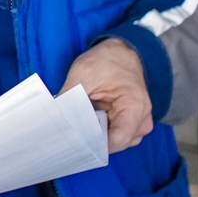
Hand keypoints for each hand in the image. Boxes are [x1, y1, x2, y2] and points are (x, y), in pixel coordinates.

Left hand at [62, 37, 151, 151]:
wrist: (121, 52)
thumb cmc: (107, 61)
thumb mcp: (83, 74)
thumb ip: (71, 99)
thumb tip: (55, 120)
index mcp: (135, 107)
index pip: (116, 141)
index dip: (94, 144)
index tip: (74, 140)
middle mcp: (141, 121)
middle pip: (115, 144)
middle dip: (92, 140)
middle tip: (70, 131)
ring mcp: (137, 124)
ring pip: (113, 142)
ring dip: (95, 135)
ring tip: (78, 122)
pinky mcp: (129, 124)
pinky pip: (113, 135)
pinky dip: (98, 130)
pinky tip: (85, 121)